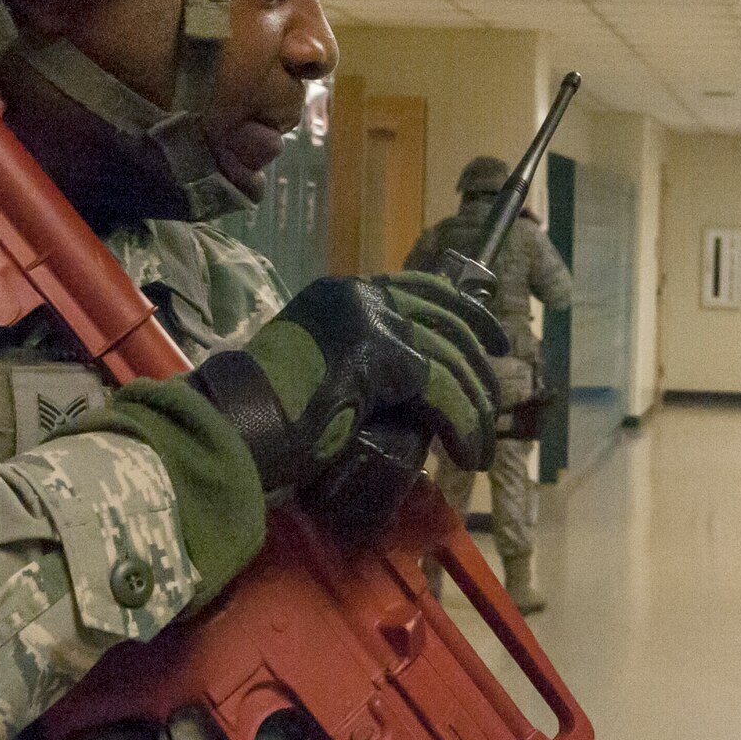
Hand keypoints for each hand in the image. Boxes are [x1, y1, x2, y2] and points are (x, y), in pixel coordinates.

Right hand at [190, 273, 504, 541]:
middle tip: (497, 393)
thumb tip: (407, 382)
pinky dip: (464, 425)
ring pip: (450, 362)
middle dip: (480, 360)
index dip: (464, 309)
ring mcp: (375, 322)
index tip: (490, 332)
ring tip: (479, 448)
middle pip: (445, 320)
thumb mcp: (318, 366)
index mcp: (342, 294)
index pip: (420, 288)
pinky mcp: (389, 358)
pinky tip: (467, 451)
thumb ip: (358, 358)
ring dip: (473, 410)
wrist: (243, 422)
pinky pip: (445, 393)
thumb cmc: (266, 410)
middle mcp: (362, 297)